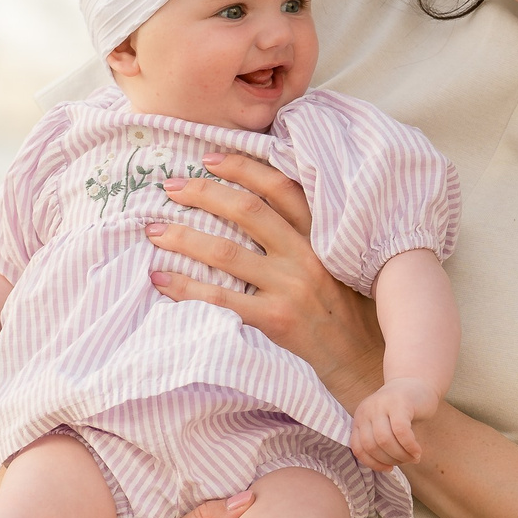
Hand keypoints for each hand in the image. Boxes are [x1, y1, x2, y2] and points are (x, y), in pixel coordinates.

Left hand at [148, 154, 387, 404]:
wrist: (364, 359)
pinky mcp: (276, 320)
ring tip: (154, 230)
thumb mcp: (339, 260)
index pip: (280, 187)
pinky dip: (186, 287)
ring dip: (184, 237)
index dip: (242, 168)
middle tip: (170, 187)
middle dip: (203, 193)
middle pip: (247, 211)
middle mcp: (307, 254)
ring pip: (226, 252)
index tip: (209, 158)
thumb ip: (308, 234)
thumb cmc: (348, 308)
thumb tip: (254, 207)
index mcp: (322, 234)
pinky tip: (160, 278)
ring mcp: (291, 287)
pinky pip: (220, 299)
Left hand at [351, 378, 435, 470]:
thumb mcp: (384, 425)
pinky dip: (409, 447)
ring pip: (385, 441)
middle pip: (372, 446)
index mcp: (360, 417)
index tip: (388, 468)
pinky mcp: (399, 403)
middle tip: (405, 461)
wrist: (417, 382)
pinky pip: (401, 432)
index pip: (358, 448)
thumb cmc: (403, 411)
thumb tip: (384, 468)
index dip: (373, 463)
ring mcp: (382, 404)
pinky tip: (417, 451)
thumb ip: (379, 442)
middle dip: (390, 460)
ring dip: (401, 456)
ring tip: (413, 458)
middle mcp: (367, 410)